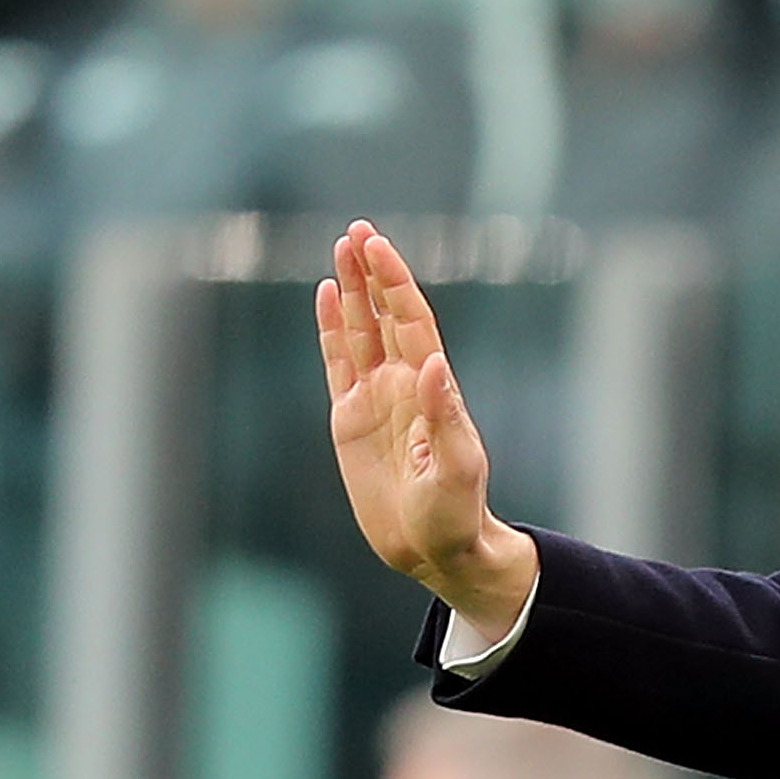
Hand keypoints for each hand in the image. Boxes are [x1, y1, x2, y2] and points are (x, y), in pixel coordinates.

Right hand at [317, 220, 537, 638]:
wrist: (435, 548)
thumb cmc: (455, 512)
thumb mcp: (456, 467)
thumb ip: (444, 417)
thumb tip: (434, 365)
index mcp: (432, 388)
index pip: (411, 321)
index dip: (394, 282)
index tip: (378, 245)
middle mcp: (404, 384)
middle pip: (384, 315)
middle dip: (371, 273)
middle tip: (357, 229)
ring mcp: (376, 398)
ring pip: (359, 331)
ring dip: (350, 291)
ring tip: (340, 248)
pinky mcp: (350, 419)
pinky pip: (337, 363)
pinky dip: (330, 330)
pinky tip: (324, 297)